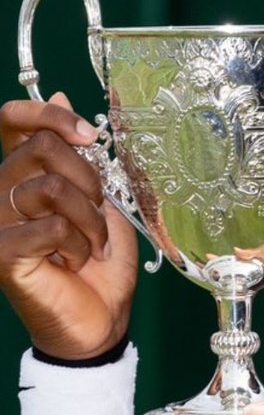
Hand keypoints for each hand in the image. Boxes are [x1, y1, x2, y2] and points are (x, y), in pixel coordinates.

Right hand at [0, 94, 137, 357]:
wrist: (100, 322)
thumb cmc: (100, 264)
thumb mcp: (102, 201)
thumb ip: (81, 153)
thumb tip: (59, 92)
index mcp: (24, 174)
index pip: (13, 120)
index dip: (48, 115)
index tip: (88, 135)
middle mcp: (2, 192)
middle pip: (41, 147)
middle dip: (87, 179)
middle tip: (98, 215)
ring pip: (50, 187)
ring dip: (89, 220)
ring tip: (90, 247)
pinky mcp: (3, 253)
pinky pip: (50, 226)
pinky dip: (78, 244)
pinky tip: (74, 262)